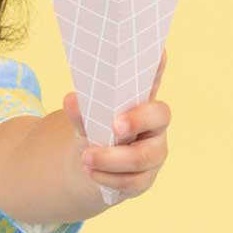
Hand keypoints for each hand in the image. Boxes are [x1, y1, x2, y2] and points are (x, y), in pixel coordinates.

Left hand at [62, 48, 170, 202]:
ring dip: (111, 158)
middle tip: (115, 126)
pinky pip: (132, 181)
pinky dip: (108, 178)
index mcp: (141, 101)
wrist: (90, 165)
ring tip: (85, 157)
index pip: (153, 79)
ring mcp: (154, 152)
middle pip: (160, 116)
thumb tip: (72, 99)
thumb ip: (81, 112)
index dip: (157, 66)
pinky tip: (92, 173)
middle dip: (137, 120)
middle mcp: (154, 124)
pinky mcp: (145, 178)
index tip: (157, 51)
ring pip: (144, 156)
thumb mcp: (85, 120)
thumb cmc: (94, 132)